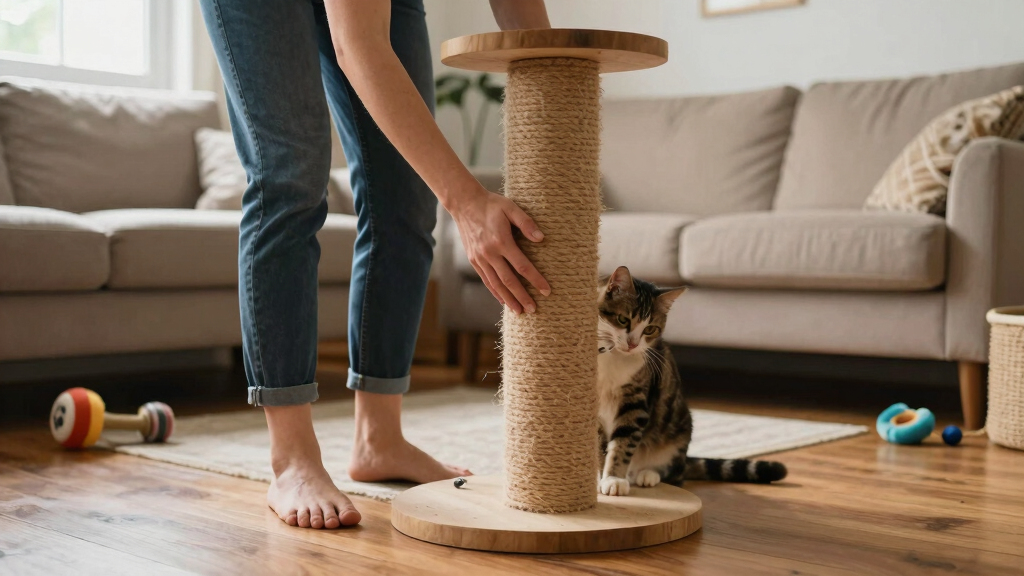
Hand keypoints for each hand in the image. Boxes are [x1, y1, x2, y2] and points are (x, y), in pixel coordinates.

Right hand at [450, 188, 550, 313]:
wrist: (464, 204)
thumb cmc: (491, 204)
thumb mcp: (511, 207)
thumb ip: (526, 223)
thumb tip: (541, 239)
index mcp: (501, 241)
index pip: (522, 266)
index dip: (535, 280)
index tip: (547, 291)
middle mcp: (489, 253)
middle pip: (508, 280)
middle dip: (522, 297)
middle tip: (534, 310)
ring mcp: (479, 258)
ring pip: (496, 284)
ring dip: (508, 299)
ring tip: (520, 311)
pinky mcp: (473, 260)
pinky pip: (486, 280)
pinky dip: (495, 292)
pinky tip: (503, 301)